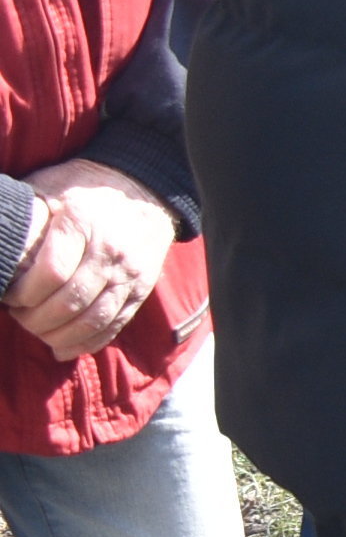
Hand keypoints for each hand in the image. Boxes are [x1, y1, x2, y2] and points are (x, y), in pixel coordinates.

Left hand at [8, 164, 173, 361]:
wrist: (142, 188)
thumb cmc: (83, 190)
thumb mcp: (48, 188)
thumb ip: (25, 217)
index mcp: (83, 222)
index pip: (51, 273)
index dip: (24, 293)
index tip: (10, 296)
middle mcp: (111, 251)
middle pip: (71, 303)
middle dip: (37, 319)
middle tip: (19, 317)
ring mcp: (130, 273)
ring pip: (93, 320)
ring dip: (59, 336)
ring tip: (38, 332)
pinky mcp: (141, 289)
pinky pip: (114, 325)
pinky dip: (87, 343)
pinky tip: (64, 348)